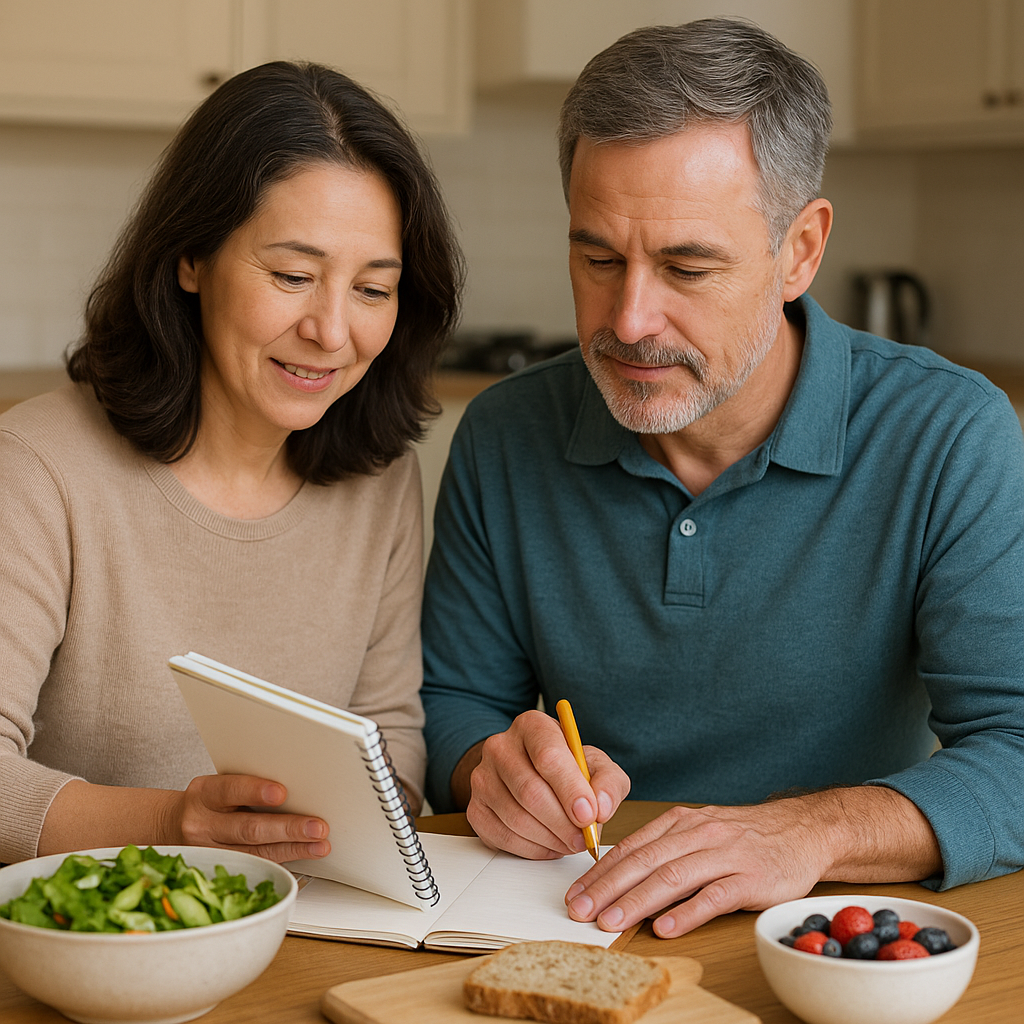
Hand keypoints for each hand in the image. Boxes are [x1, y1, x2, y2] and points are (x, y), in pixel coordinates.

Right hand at [172, 774, 330, 863]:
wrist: (172, 826)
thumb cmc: (207, 801)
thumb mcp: (218, 784)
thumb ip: (246, 785)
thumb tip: (295, 785)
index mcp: (204, 793)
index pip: (230, 790)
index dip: (256, 791)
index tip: (281, 792)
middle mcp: (202, 824)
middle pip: (248, 828)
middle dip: (287, 827)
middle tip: (316, 826)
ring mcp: (209, 852)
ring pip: (255, 852)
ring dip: (293, 848)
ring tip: (319, 844)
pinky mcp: (218, 870)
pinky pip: (254, 866)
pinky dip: (282, 861)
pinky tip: (302, 856)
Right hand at [460, 710, 630, 859]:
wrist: (530, 773)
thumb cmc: (565, 768)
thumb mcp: (596, 765)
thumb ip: (608, 782)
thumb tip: (602, 808)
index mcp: (532, 725)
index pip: (548, 756)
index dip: (571, 790)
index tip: (589, 814)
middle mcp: (500, 746)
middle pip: (530, 791)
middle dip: (563, 823)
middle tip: (583, 837)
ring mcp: (483, 778)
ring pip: (516, 818)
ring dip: (550, 839)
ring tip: (570, 841)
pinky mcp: (475, 809)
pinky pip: (503, 837)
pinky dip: (533, 849)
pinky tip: (550, 843)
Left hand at [564, 789, 941, 937]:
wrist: (802, 829)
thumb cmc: (744, 835)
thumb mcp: (699, 830)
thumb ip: (664, 848)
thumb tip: (618, 874)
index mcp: (680, 822)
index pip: (632, 847)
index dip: (600, 872)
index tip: (575, 893)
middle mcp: (698, 833)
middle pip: (645, 862)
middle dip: (608, 887)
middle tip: (581, 911)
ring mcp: (725, 854)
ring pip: (672, 877)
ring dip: (637, 901)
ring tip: (611, 921)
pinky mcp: (751, 877)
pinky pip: (714, 895)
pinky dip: (688, 912)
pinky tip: (665, 927)